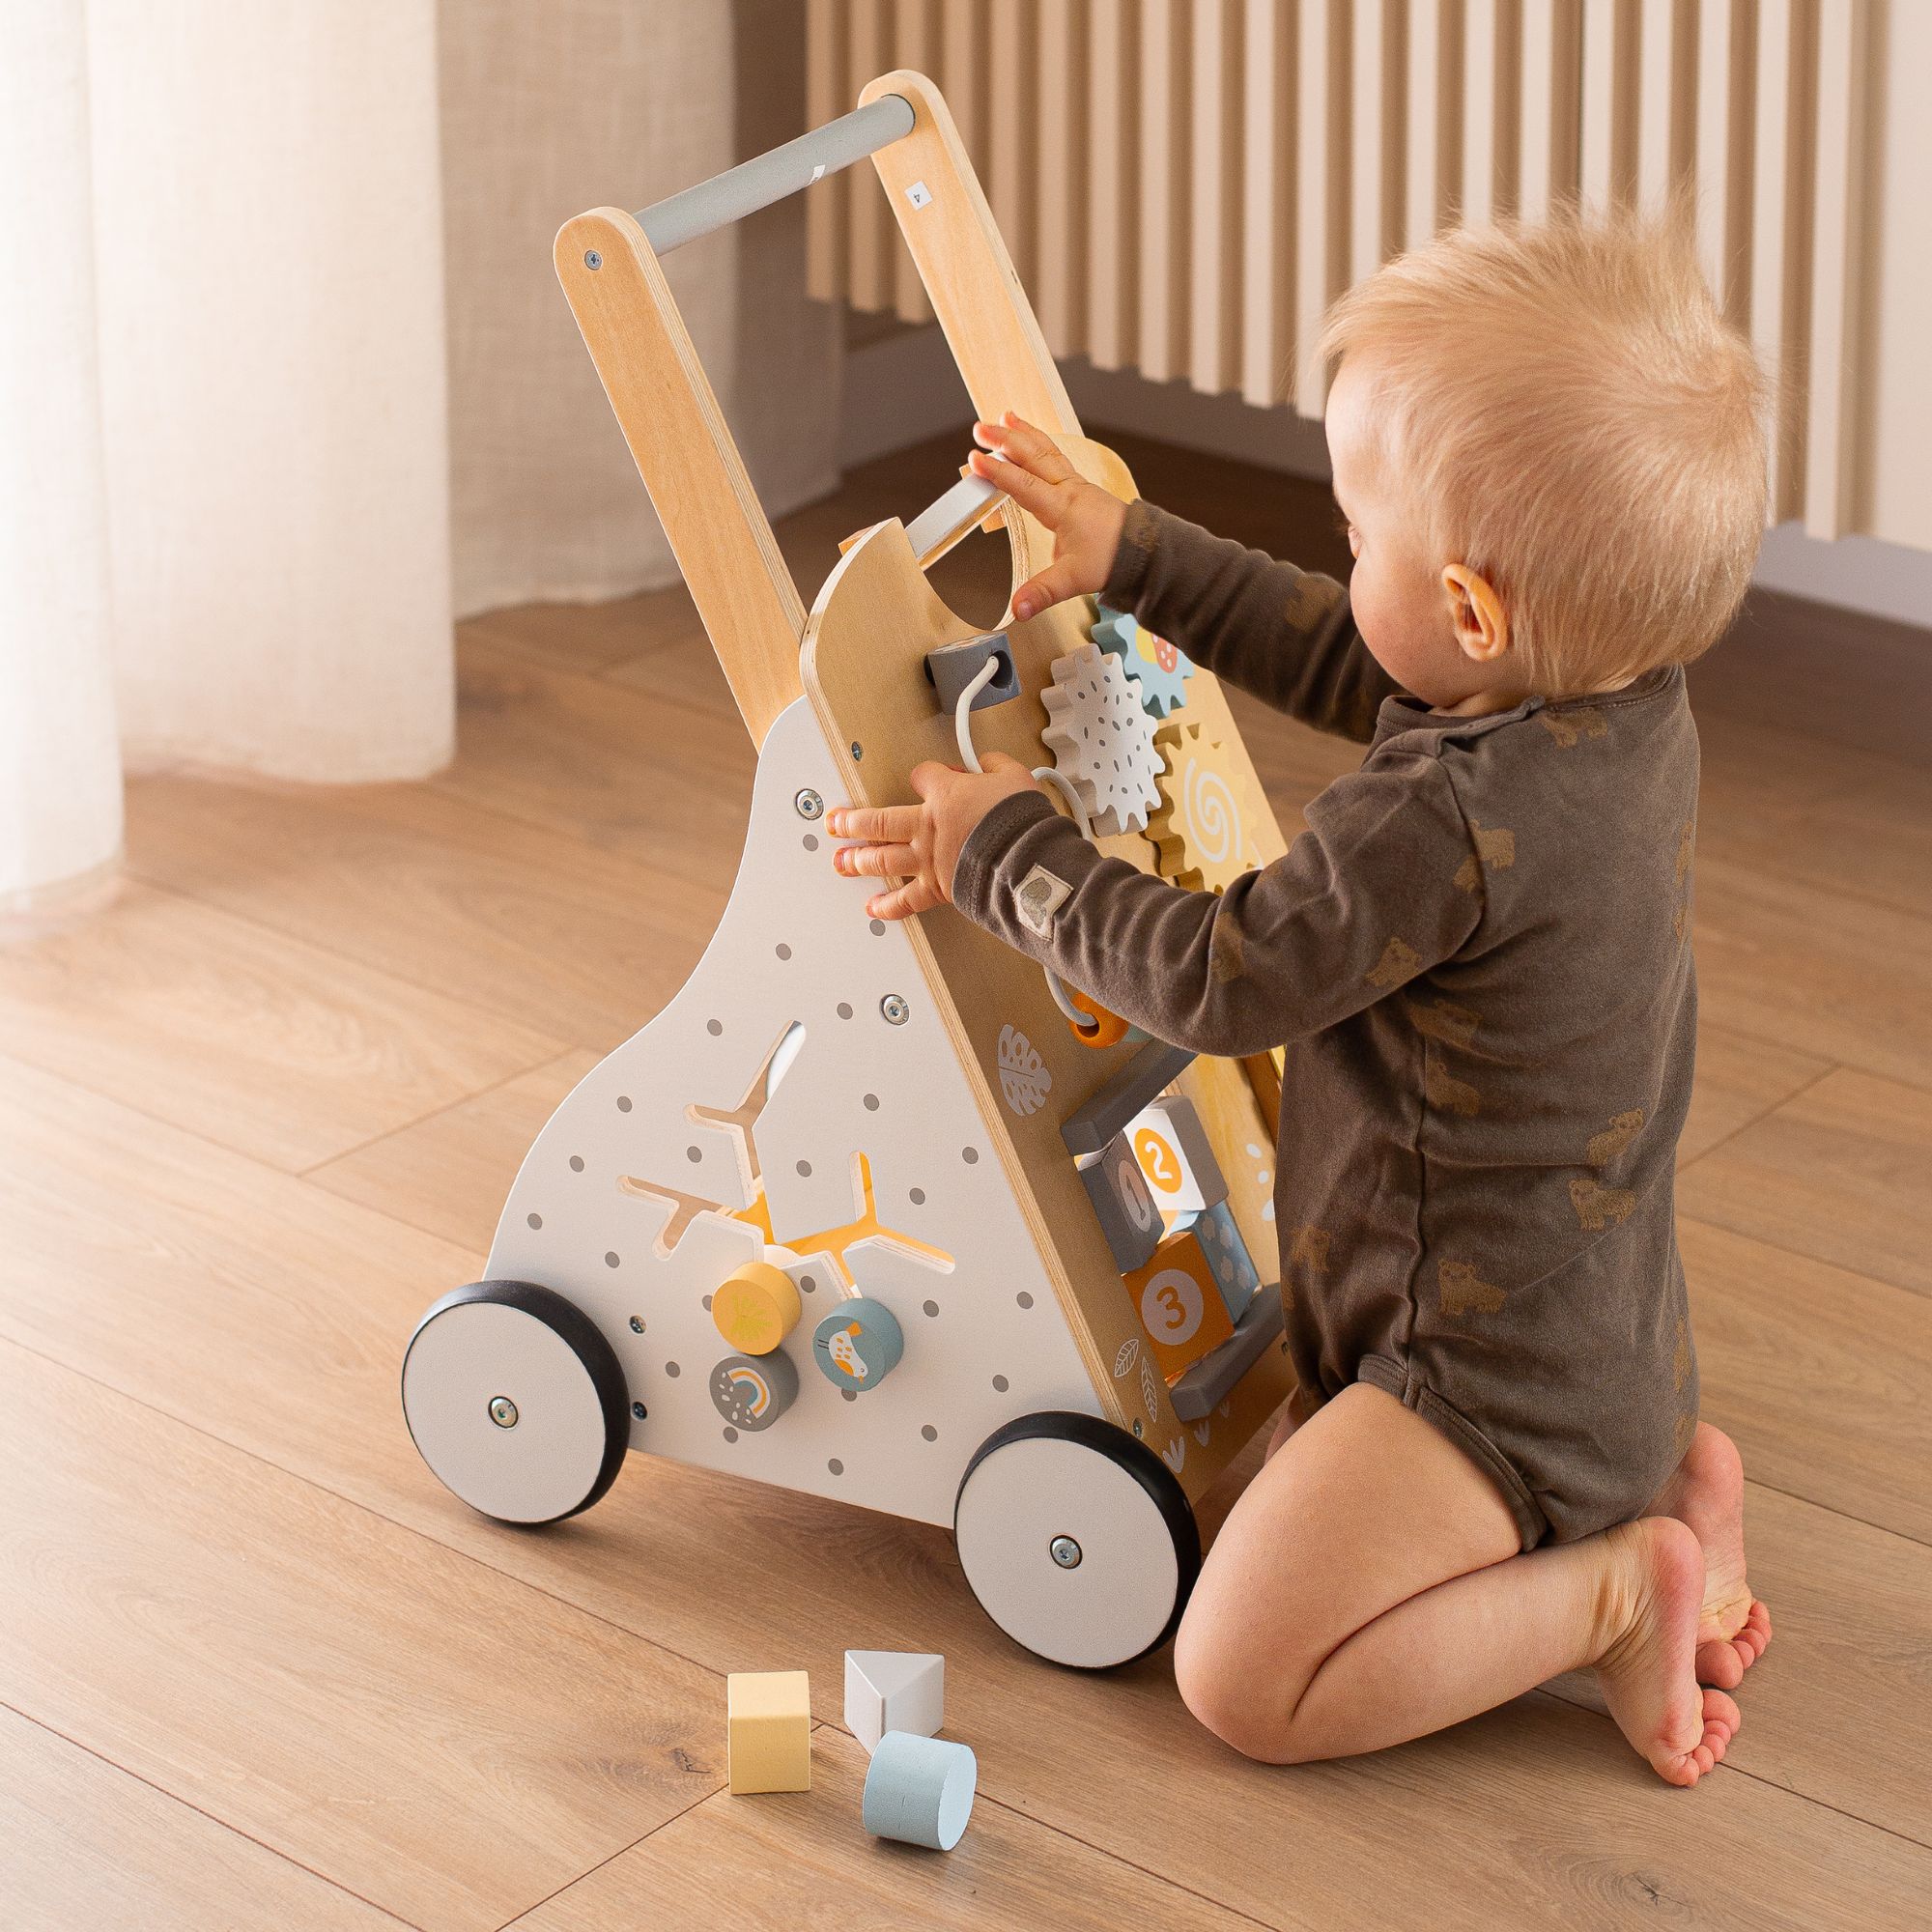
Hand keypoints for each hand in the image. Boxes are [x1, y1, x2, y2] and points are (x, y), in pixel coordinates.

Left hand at [828, 754, 1039, 919]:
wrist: (1027, 858)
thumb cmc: (1020, 820)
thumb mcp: (1014, 776)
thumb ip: (995, 766)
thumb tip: (988, 763)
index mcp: (944, 796)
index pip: (921, 777)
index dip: (924, 776)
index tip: (926, 779)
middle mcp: (927, 827)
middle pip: (878, 822)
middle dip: (852, 822)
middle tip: (836, 823)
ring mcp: (927, 860)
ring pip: (881, 859)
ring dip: (857, 860)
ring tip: (841, 861)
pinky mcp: (936, 888)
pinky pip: (906, 900)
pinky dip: (887, 906)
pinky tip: (873, 907)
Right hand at [969, 413, 1126, 620]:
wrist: (1144, 551)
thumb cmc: (1111, 560)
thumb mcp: (1073, 580)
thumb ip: (1042, 592)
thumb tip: (1018, 609)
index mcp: (1063, 509)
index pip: (1024, 486)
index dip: (998, 473)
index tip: (975, 460)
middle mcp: (1068, 490)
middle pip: (1034, 457)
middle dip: (1006, 441)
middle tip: (981, 428)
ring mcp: (1075, 485)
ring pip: (1046, 451)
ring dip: (1023, 434)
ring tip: (1004, 418)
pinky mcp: (1079, 487)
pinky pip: (1055, 457)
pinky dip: (1039, 443)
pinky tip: (1030, 438)